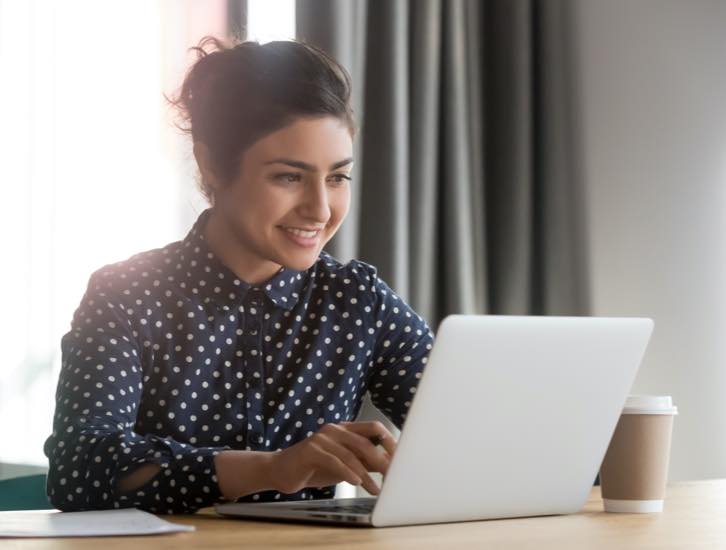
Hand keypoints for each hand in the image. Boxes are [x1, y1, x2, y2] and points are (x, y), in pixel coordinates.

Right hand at [270, 421, 396, 495]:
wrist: (281, 470)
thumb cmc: (314, 467)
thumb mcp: (343, 464)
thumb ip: (362, 461)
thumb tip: (387, 464)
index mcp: (345, 429)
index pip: (374, 428)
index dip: (389, 441)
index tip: (400, 459)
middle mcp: (335, 429)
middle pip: (365, 441)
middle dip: (381, 460)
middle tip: (392, 476)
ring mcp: (322, 438)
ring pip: (351, 455)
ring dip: (366, 475)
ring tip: (375, 489)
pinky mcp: (311, 450)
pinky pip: (334, 461)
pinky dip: (348, 472)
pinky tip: (356, 482)